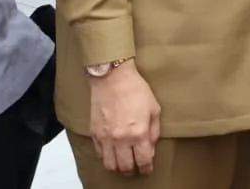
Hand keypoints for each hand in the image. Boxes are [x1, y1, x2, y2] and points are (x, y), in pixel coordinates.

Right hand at [87, 60, 160, 175]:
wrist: (113, 78)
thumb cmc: (135, 90)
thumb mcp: (154, 109)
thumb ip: (154, 132)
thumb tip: (151, 148)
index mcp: (138, 133)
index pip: (142, 161)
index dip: (146, 168)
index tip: (148, 169)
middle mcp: (121, 139)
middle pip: (125, 167)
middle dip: (133, 171)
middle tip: (136, 168)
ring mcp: (105, 137)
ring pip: (110, 165)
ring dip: (118, 168)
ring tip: (124, 163)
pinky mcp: (94, 134)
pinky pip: (100, 154)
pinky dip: (107, 158)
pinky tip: (113, 153)